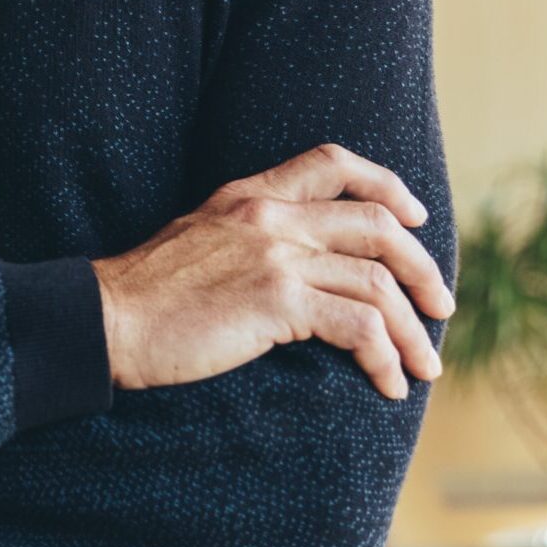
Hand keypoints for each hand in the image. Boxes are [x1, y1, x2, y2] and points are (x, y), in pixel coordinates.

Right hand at [92, 142, 452, 398]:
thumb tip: (292, 265)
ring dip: (413, 332)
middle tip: (440, 307)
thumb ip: (247, 236)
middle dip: (423, 270)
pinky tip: (387, 383)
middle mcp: (270, 217)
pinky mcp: (276, 301)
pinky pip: (358, 327)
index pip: (333, 163)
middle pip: (378, 227)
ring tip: (424, 366)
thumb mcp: (199, 239)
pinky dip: (385, 358)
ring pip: (379, 284)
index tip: (413, 217)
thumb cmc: (146, 294)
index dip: (386, 185)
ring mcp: (276, 256)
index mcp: (251, 195)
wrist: (107, 319)